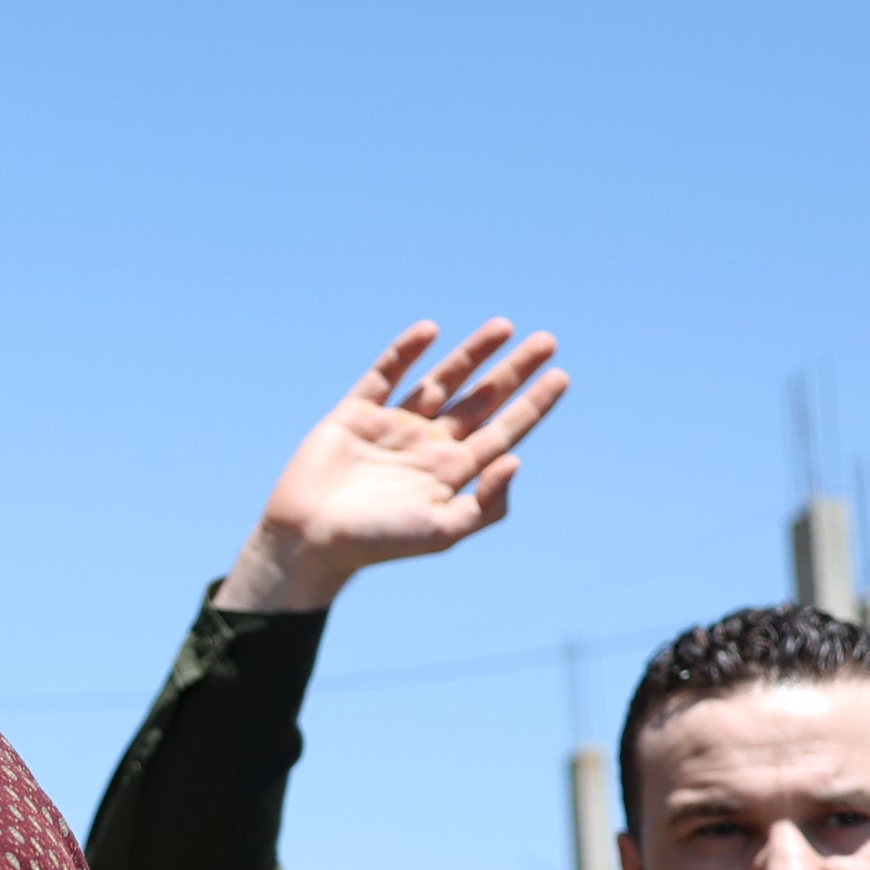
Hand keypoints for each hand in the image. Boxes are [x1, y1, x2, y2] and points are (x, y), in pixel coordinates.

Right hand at [211, 318, 569, 616]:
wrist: (309, 539)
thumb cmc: (376, 543)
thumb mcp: (442, 532)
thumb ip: (486, 505)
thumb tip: (516, 459)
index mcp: (451, 473)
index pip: (503, 432)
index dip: (533, 405)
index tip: (560, 376)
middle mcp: (427, 446)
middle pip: (482, 400)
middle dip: (514, 371)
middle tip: (548, 341)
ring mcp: (392, 427)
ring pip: (442, 381)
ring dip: (473, 353)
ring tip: (506, 325)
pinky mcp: (355, 414)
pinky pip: (385, 375)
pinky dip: (405, 351)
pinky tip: (431, 331)